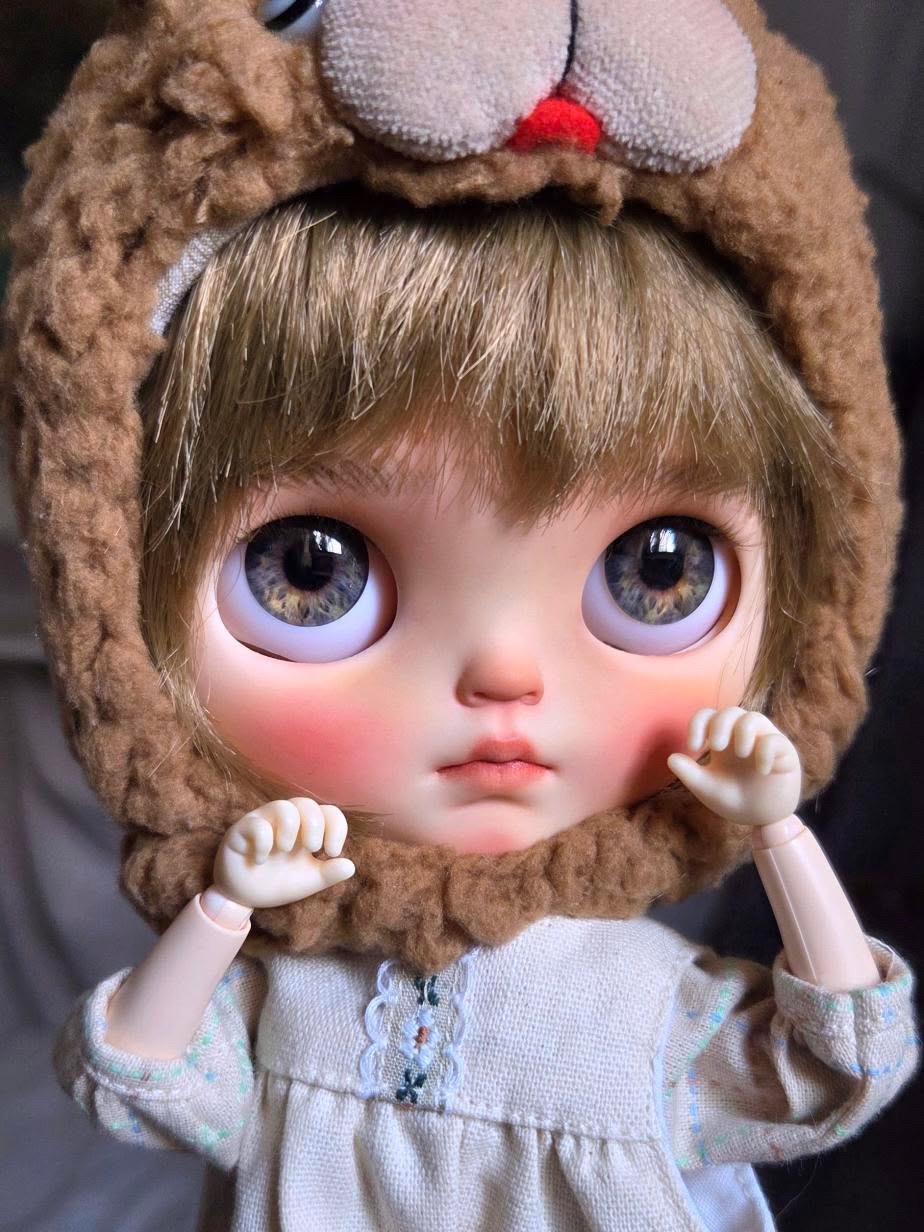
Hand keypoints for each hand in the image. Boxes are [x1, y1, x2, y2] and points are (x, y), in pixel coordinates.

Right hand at [212, 799, 354, 909]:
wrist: (245, 897)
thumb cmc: (279, 882)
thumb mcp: (309, 881)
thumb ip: (329, 873)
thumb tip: (351, 866)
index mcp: (306, 829)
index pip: (328, 812)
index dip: (337, 827)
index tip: (332, 852)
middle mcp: (286, 820)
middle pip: (306, 803)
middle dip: (314, 826)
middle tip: (311, 849)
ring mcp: (264, 822)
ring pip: (282, 806)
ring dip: (290, 829)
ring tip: (285, 850)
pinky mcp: (241, 830)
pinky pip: (256, 824)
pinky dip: (262, 843)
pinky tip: (259, 861)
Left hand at [667, 707, 801, 826]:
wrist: (763, 820)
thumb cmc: (735, 799)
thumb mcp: (708, 788)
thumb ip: (690, 774)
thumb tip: (671, 758)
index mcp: (722, 740)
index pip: (708, 716)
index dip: (698, 724)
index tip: (693, 746)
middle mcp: (743, 735)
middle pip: (731, 712)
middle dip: (720, 725)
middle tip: (716, 746)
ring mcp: (764, 741)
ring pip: (754, 718)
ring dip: (744, 731)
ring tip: (741, 753)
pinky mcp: (785, 753)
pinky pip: (776, 741)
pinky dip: (767, 752)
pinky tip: (762, 771)